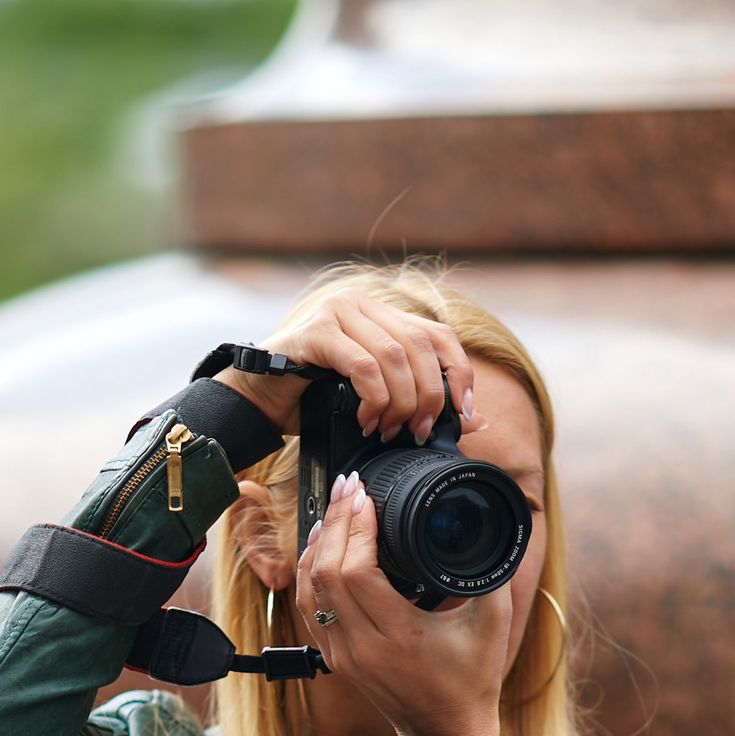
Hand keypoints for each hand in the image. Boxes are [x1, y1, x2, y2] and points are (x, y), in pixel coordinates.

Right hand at [215, 288, 480, 442]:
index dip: (458, 372)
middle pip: (420, 345)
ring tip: (388, 430)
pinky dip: (373, 399)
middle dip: (429, 396)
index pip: (438, 333)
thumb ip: (422, 404)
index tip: (464, 411)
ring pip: (394, 356)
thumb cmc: (313, 401)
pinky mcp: (315, 330)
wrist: (256, 401)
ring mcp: (336, 311)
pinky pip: (362, 366)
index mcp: (380, 314)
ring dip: (400, 402)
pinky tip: (363, 419)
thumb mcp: (376, 402)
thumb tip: (478, 421)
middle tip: (418, 431)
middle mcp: (361, 303)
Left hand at [299, 471, 515, 735]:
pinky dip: (311, 572)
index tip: (365, 496)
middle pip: (325, 573)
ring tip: (335, 510)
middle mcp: (362, 646)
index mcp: (399, 636)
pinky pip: (308, 608)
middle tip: (350, 489)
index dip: (355, 527)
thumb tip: (494, 528)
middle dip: (336, 523)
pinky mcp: (336, 659)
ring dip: (317, 545)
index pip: (356, 571)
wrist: (447, 732)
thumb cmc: (472, 680)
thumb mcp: (494, 623)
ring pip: (308, 589)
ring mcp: (344, 655)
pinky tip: (323, 547)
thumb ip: (492, 572)